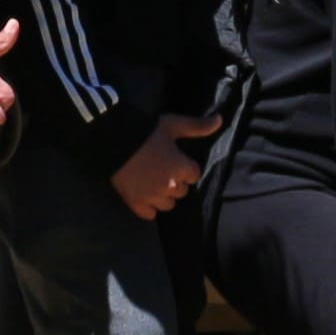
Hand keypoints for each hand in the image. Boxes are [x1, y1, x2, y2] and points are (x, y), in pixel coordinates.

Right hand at [110, 109, 225, 219]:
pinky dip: (148, 207)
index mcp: (181, 167)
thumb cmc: (146, 131)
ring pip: (168, 205)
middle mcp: (170, 186)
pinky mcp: (136, 203)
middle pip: (181, 191)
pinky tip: (143, 195)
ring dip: (163, 196)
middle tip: (162, 169)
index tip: (174, 159)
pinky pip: (150, 214)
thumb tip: (221, 120)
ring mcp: (152, 196)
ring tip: (152, 183)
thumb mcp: (173, 124)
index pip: (194, 175)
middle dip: (175, 182)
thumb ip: (197, 126)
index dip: (185, 167)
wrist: (114, 140)